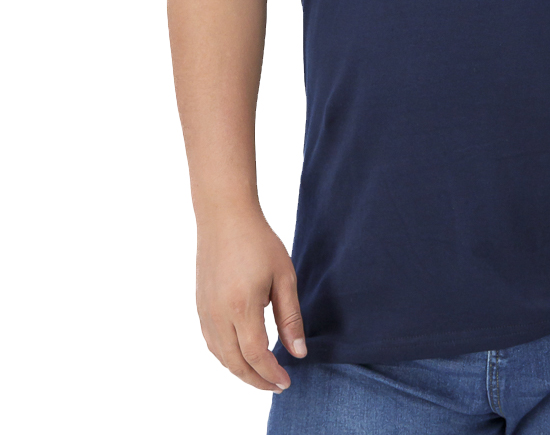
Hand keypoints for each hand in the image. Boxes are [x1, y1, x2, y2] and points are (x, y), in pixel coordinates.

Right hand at [195, 212, 306, 391]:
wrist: (225, 217)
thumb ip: (290, 317)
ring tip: (262, 374)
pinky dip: (226, 357)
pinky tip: (241, 355)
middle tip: (277, 385)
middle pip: (235, 364)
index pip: (256, 356)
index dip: (271, 374)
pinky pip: (211, 343)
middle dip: (256, 380)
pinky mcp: (199, 306)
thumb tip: (298, 352)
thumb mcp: (284, 277)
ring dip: (240, 371)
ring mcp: (204, 312)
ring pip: (220, 357)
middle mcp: (218, 315)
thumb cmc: (259, 242)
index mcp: (241, 308)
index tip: (287, 382)